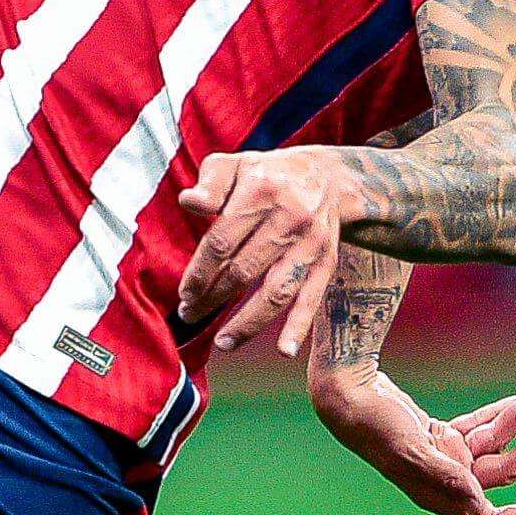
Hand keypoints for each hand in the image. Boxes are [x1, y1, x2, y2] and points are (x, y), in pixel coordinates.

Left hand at [176, 148, 358, 359]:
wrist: (330, 176)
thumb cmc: (269, 174)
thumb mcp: (236, 164)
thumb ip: (210, 182)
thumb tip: (188, 202)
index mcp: (260, 192)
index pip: (222, 242)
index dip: (200, 272)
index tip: (185, 293)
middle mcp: (289, 219)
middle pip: (244, 270)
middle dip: (213, 298)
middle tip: (190, 315)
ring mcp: (310, 244)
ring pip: (277, 291)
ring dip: (248, 322)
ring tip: (223, 342)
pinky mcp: (326, 261)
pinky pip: (312, 297)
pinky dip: (299, 326)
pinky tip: (284, 350)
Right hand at [309, 372, 515, 514]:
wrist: (345, 394)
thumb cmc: (373, 423)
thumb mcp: (408, 448)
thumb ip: (442, 473)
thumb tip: (478, 499)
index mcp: (436, 494)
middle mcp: (445, 479)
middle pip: (503, 472)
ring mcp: (444, 455)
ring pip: (496, 442)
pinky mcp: (440, 433)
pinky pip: (480, 426)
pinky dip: (500, 413)